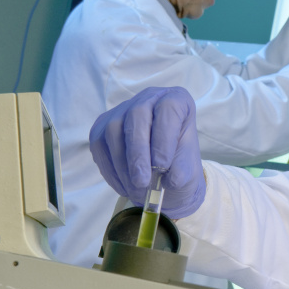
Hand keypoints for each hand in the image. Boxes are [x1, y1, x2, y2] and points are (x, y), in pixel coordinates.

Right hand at [89, 86, 205, 218]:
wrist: (164, 173)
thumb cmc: (179, 164)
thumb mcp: (189, 169)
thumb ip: (183, 171)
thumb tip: (172, 179)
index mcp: (176, 100)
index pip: (169, 108)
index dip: (164, 137)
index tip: (163, 166)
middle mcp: (149, 98)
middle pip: (137, 115)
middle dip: (138, 153)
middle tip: (142, 182)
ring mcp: (122, 110)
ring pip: (114, 130)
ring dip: (123, 165)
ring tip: (136, 189)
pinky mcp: (102, 126)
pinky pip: (99, 145)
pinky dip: (110, 170)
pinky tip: (124, 186)